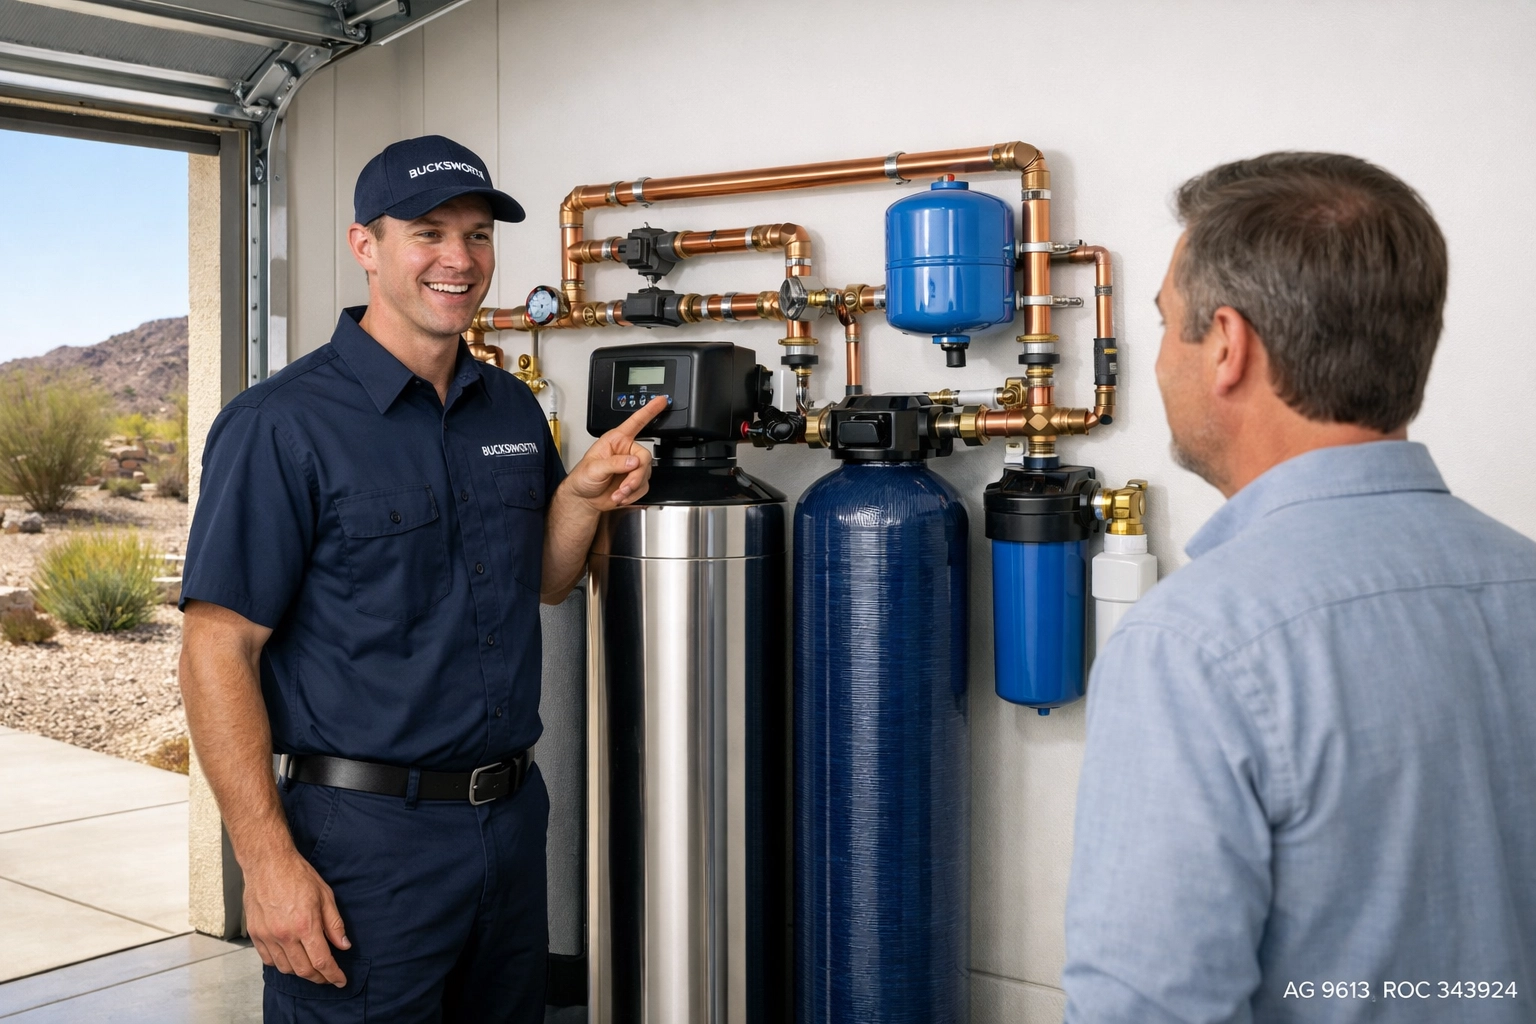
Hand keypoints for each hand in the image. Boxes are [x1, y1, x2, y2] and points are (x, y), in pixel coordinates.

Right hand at [244, 847, 351, 986]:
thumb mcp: (325, 895)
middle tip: (328, 977)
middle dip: (319, 978)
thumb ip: (334, 924)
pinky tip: (290, 958)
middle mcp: (285, 935)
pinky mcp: (255, 934)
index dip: (333, 975)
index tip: (340, 980)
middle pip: (303, 970)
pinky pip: (268, 960)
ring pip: (285, 968)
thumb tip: (344, 945)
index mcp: (305, 925)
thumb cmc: (297, 875)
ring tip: (311, 968)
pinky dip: (281, 964)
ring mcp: (268, 936)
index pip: (322, 962)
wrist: (267, 863)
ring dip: (300, 972)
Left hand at [563, 395, 666, 511]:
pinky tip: (620, 495)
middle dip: (636, 475)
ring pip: (645, 475)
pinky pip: (643, 487)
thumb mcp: (594, 468)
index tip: (661, 400)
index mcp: (616, 440)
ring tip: (618, 492)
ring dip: (632, 487)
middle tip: (625, 485)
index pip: (635, 422)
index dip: (649, 411)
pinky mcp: (634, 481)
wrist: (583, 498)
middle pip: (644, 458)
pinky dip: (632, 494)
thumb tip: (632, 461)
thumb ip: (614, 463)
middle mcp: (626, 452)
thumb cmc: (583, 478)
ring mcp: (631, 467)